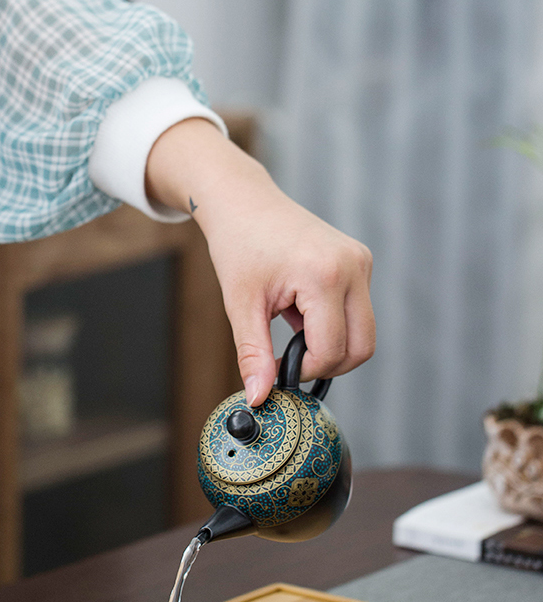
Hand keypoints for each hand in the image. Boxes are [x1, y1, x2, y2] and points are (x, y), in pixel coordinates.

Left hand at [145, 118, 374, 406]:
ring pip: (364, 333)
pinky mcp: (361, 261)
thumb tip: (259, 398)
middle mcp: (353, 266)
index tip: (274, 366)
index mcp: (325, 275)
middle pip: (362, 348)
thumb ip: (253, 354)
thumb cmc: (238, 247)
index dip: (303, 370)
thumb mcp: (240, 306)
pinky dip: (332, 324)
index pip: (331, 350)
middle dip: (326, 365)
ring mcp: (362, 262)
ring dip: (329, 344)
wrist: (244, 203)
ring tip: (291, 328)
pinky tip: (300, 311)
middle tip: (289, 359)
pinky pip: (358, 312)